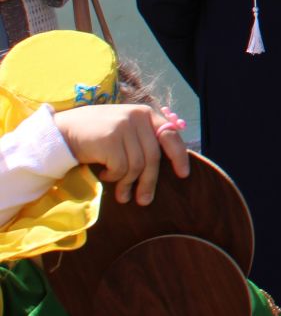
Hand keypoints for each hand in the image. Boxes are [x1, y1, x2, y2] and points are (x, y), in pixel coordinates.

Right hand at [55, 104, 191, 204]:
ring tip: (122, 194)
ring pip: (137, 165)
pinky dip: (114, 177)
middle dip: (149, 182)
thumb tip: (165, 161)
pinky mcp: (110, 140)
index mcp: (145, 114)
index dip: (179, 156)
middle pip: (153, 157)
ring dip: (128, 184)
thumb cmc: (96, 134)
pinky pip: (120, 168)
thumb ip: (143, 138)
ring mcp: (123, 127)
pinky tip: (104, 175)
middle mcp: (137, 117)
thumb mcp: (124, 128)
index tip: (184, 174)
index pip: (170, 135)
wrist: (62, 131)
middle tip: (144, 201)